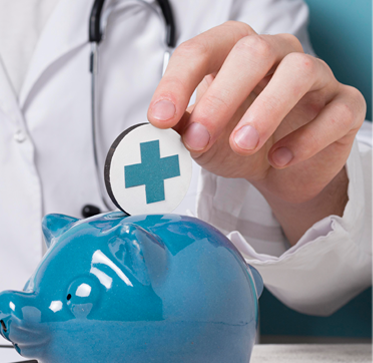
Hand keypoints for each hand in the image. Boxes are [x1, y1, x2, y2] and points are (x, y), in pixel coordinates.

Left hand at [147, 21, 365, 243]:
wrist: (278, 171)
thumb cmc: (235, 142)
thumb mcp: (200, 138)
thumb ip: (181, 128)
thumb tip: (159, 129)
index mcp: (231, 52)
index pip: (201, 51)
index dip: (177, 83)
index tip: (159, 119)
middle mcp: (275, 53)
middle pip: (251, 51)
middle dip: (221, 96)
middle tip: (200, 137)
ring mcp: (315, 75)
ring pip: (298, 70)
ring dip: (266, 110)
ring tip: (242, 145)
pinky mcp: (344, 105)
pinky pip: (336, 110)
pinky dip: (307, 137)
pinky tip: (280, 159)